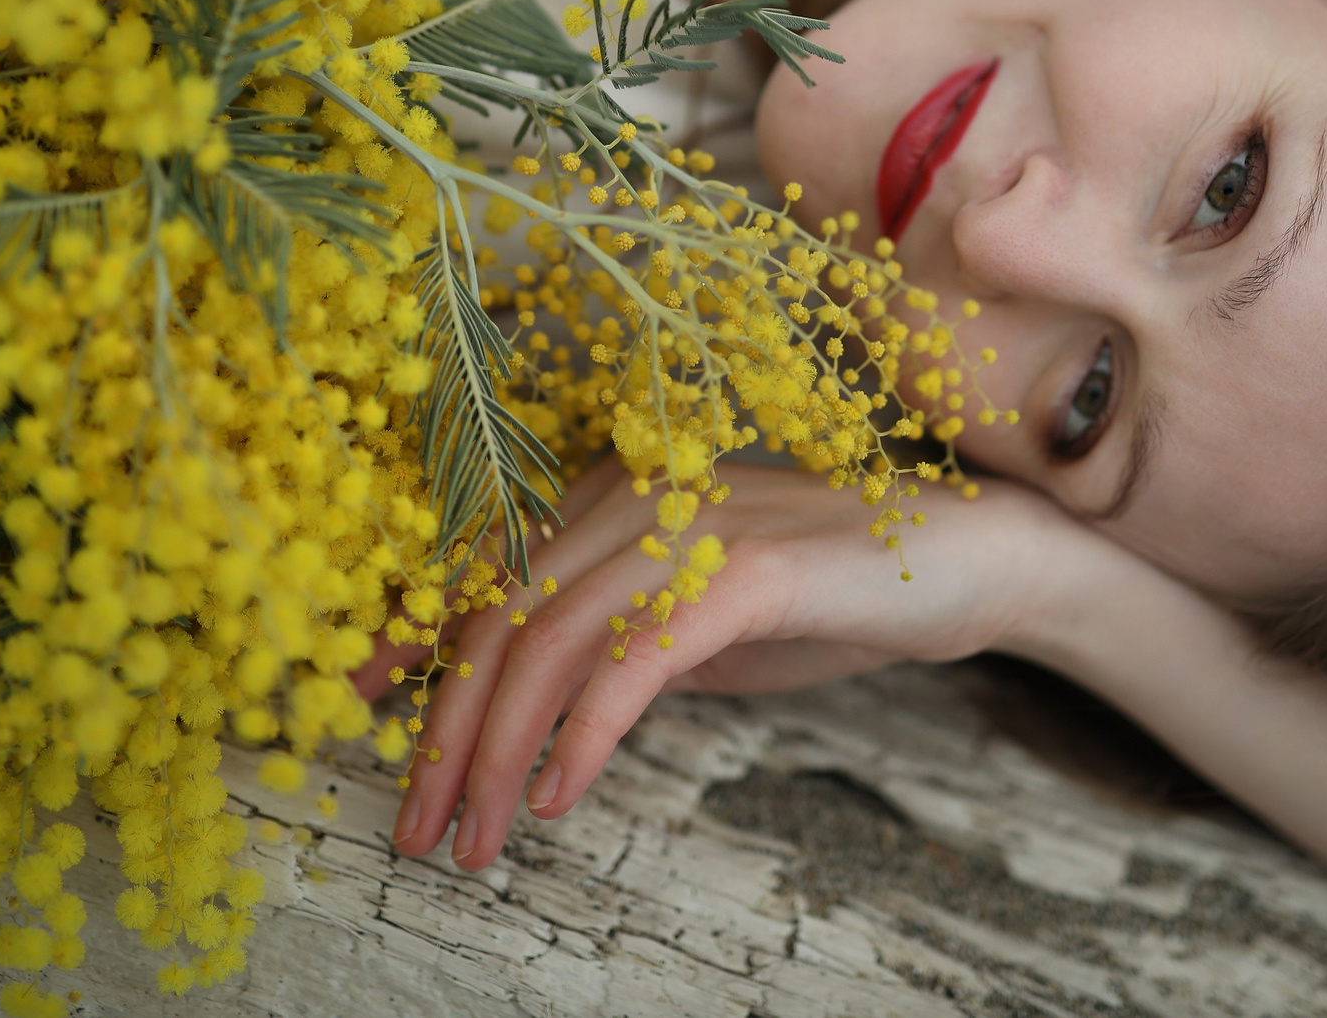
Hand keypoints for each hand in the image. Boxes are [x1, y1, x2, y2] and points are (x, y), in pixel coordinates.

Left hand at [389, 463, 1081, 868]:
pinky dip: (583, 734)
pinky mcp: (745, 569)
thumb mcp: (696, 618)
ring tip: (476, 837)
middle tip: (416, 824)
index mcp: (613, 488)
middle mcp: (636, 489)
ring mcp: (691, 522)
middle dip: (442, 728)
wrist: (974, 561)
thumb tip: (524, 702)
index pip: (482, 569)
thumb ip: (613, 637)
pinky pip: (634, 659)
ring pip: (549, 640)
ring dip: (498, 752)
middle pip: (499, 612)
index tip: (352, 712)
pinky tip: (560, 795)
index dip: (407, 644)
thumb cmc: (833, 593)